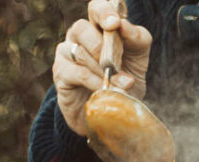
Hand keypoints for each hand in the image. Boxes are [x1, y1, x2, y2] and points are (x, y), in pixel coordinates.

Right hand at [53, 0, 152, 136]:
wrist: (109, 115)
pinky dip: (94, 81)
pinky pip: (77, 72)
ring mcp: (66, 53)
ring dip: (102, 69)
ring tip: (121, 84)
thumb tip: (124, 26)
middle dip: (103, 46)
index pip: (97, 8)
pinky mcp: (60, 73)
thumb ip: (137, 39)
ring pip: (80, 51)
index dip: (104, 12)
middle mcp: (79, 35)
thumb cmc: (122, 82)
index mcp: (98, 26)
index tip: (115, 23)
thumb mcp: (138, 59)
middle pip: (83, 27)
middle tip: (117, 64)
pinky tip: (105, 90)